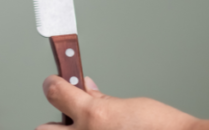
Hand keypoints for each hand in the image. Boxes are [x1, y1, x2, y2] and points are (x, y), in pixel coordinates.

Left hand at [38, 75, 197, 129]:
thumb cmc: (164, 127)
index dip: (54, 84)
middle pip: (44, 129)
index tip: (55, 83)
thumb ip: (101, 100)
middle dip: (54, 123)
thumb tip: (86, 89)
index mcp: (92, 116)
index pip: (54, 92)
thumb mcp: (129, 105)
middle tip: (69, 120)